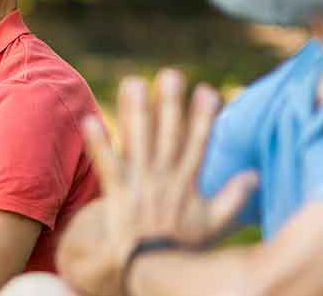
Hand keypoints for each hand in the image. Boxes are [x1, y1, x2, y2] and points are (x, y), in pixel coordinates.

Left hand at [57, 69, 258, 295]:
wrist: (147, 267)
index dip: (204, 117)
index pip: (199, 143)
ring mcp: (140, 183)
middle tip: (169, 75)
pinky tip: (89, 121)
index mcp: (186, 181)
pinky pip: (107, 164)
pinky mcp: (117, 191)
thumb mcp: (212, 223)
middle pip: (168, 134)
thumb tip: (255, 176)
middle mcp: (164, 177)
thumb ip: (233, 198)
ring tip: (132, 83)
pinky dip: (98, 144)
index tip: (207, 90)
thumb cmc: (178, 244)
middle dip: (170, 104)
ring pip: (139, 141)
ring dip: (135, 112)